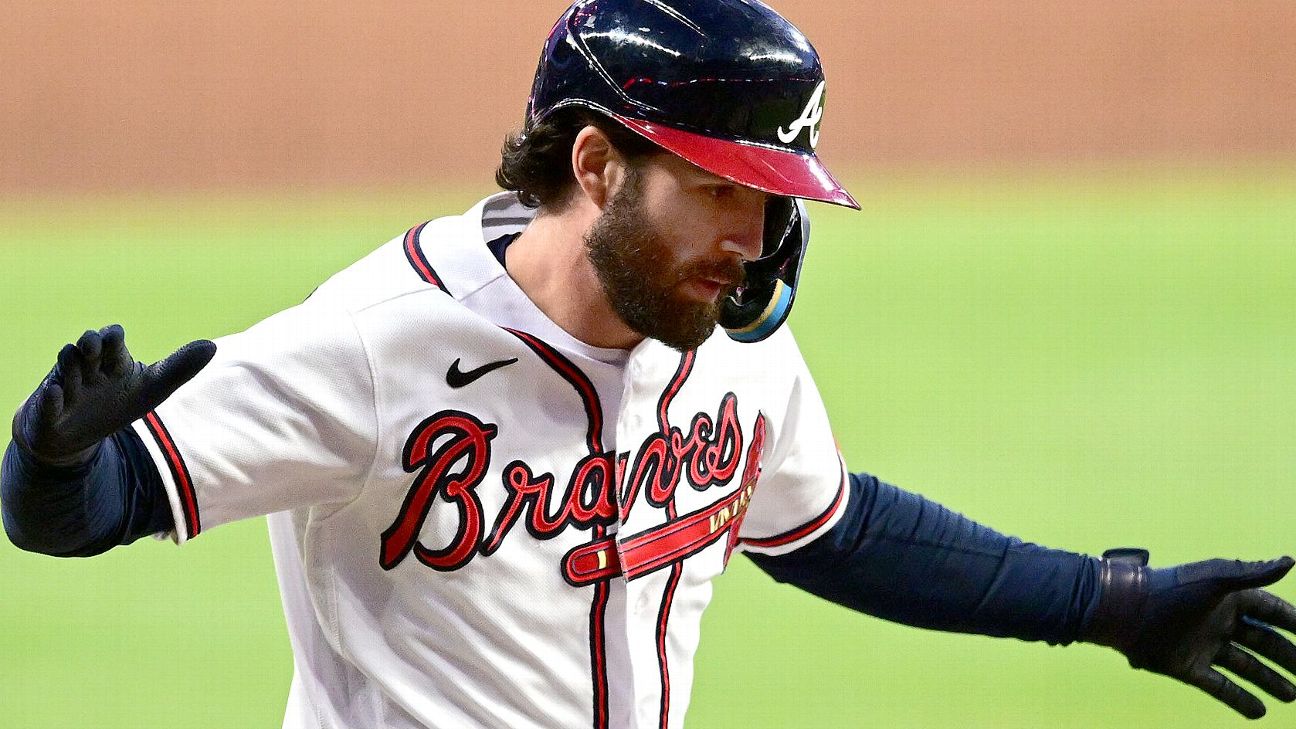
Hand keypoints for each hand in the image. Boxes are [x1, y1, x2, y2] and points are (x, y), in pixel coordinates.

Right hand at [11, 325, 215, 466]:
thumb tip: (212, 345)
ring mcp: (65, 386)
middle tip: (94, 343)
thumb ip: (178, 368)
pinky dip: (52, 397)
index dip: (112, 337)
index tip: (115, 337)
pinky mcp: (48, 410)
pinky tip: (57, 393)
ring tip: (77, 357)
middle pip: (86, 349)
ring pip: (66, 370)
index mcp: (111, 360)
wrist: (76, 435)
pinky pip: (48, 402)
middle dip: (90, 344)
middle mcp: (86, 367)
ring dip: (72, 366)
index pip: (111, 340)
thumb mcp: (151, 388)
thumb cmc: (115, 404)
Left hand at [1085, 549, 1295, 719]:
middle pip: (1262, 643)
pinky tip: (1259, 711)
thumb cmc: (1170, 589)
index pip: (1270, 611)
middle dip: (1287, 658)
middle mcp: (1218, 623)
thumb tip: (1289, 562)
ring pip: (1245, 667)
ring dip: (1269, 681)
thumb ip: (1251, 573)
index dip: (1292, 622)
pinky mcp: (1187, 667)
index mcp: (1227, 599)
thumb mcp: (1214, 579)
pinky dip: (1239, 699)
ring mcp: (1203, 646)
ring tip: (1291, 695)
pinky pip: (1220, 686)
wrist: (1124, 610)